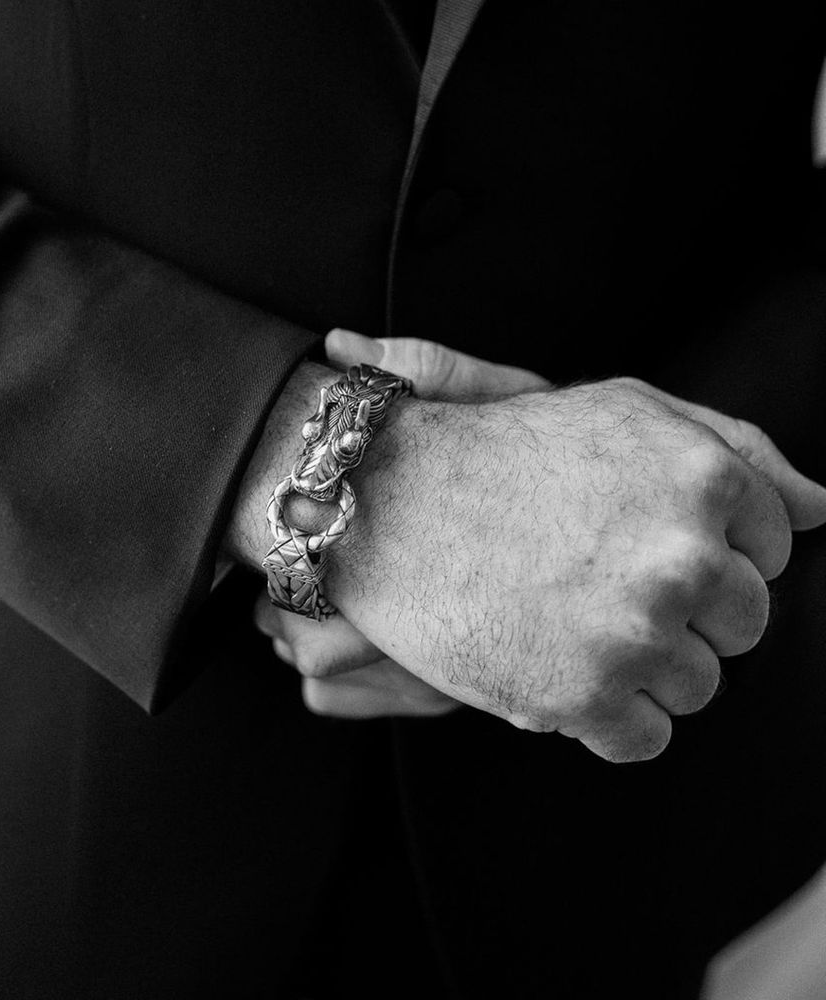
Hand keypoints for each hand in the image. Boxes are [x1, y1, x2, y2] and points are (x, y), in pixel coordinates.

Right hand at [227, 343, 825, 758]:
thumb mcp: (623, 411)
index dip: (705, 553)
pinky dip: (607, 715)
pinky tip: (557, 665)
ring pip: (699, 687)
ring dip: (644, 666)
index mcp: (706, 481)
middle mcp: (686, 559)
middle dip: (682, 612)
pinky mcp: (584, 699)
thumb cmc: (501, 450)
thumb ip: (739, 450)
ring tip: (572, 623)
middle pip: (742, 626)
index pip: (773, 554)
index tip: (638, 545)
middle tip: (601, 585)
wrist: (382, 500)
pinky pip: (646, 739)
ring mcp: (636, 635)